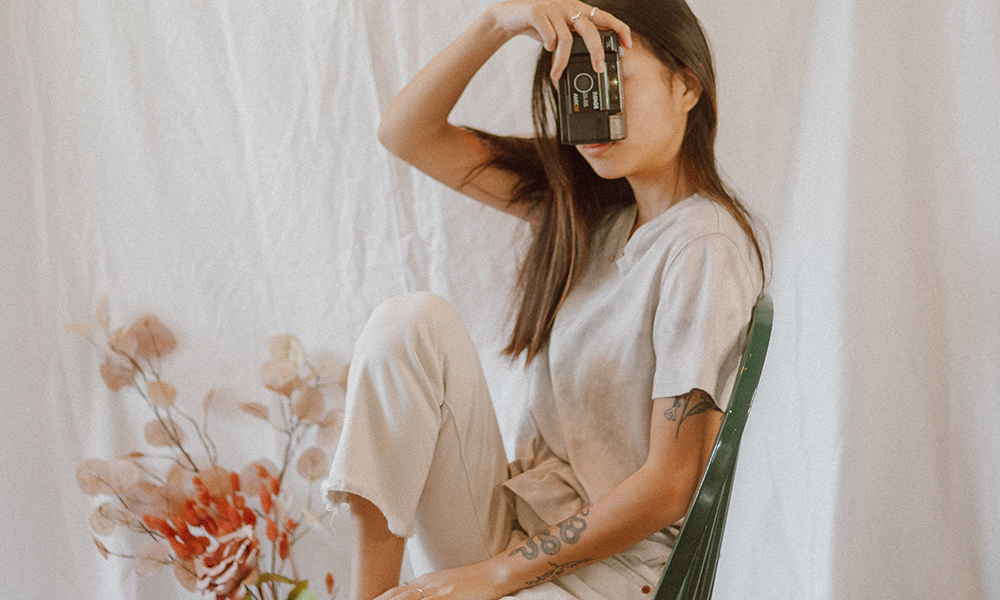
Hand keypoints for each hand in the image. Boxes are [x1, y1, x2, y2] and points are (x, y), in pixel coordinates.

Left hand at [373, 561, 505, 599]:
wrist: (493, 574)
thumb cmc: (470, 583)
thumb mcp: (443, 585)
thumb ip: (424, 591)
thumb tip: (406, 593)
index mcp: (423, 582)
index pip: (393, 594)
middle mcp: (426, 585)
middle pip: (394, 596)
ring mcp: (436, 591)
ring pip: (406, 599)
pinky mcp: (448, 597)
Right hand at [485, 0, 631, 80]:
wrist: (508, 17)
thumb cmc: (537, 25)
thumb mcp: (560, 30)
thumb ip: (576, 38)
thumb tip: (594, 59)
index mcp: (577, 9)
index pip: (605, 16)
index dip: (619, 29)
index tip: (628, 45)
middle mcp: (569, 6)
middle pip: (590, 29)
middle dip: (596, 51)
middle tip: (599, 69)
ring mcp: (553, 7)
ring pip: (566, 38)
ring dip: (563, 60)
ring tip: (557, 73)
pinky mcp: (537, 11)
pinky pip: (549, 35)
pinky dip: (549, 46)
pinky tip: (546, 49)